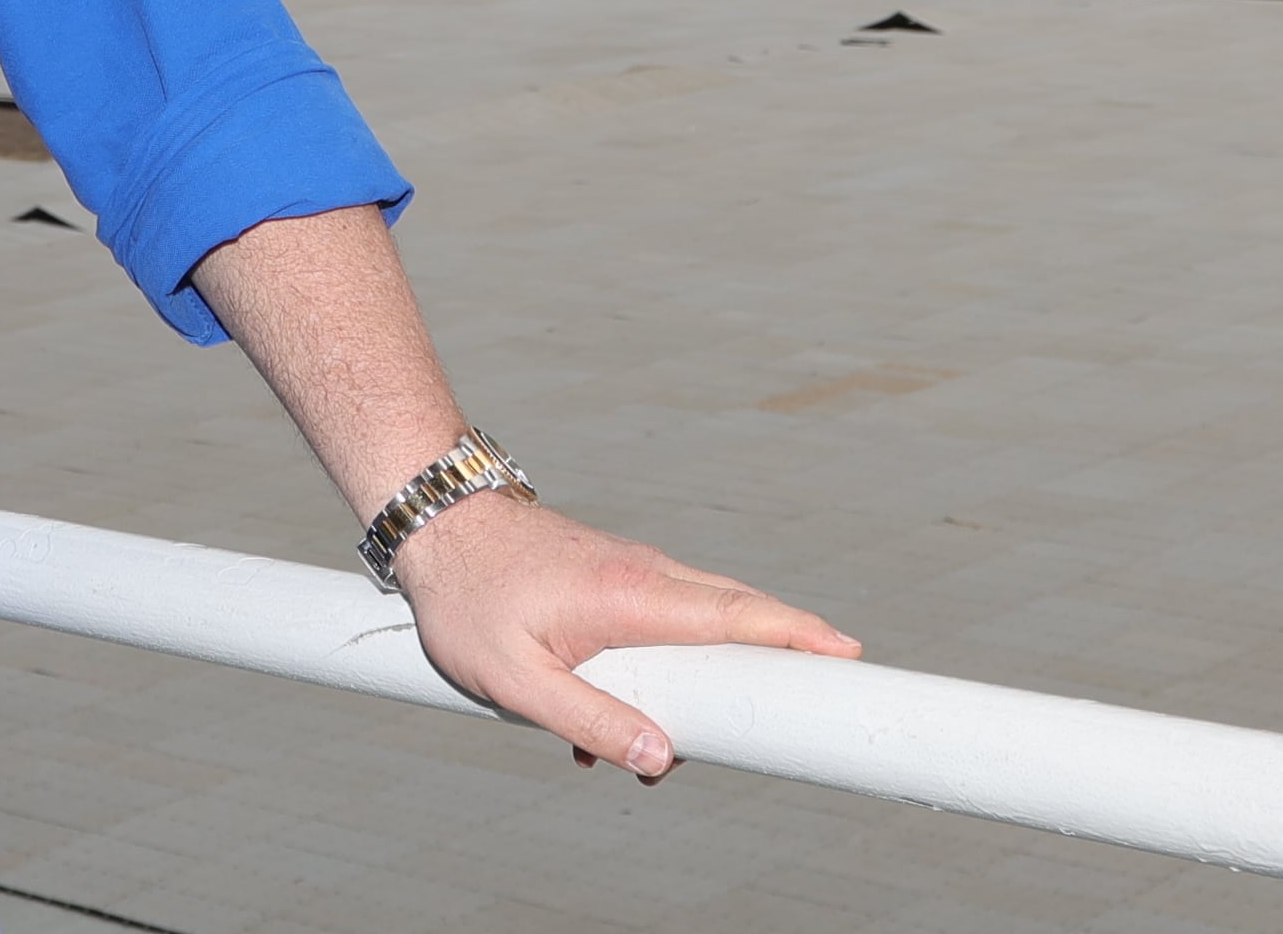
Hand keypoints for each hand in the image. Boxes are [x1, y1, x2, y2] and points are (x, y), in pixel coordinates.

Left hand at [390, 487, 857, 779]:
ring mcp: (632, 569)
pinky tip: (626, 718)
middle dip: (783, 650)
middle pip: (736, 610)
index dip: (795, 634)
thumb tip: (658, 759)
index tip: (848, 653)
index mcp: (631, 596)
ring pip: (702, 614)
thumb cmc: (467, 600)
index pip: (734, 614)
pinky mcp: (614, 576)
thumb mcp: (515, 679)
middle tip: (830, 688)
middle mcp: (644, 573)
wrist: (434, 523)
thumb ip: (587, 721)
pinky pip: (667, 616)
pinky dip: (675, 659)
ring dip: (717, 667)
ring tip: (700, 736)